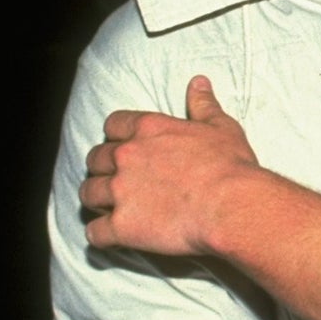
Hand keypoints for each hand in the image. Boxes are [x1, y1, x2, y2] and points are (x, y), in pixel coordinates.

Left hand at [81, 76, 262, 254]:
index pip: (113, 125)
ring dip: (97, 200)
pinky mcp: (121, 226)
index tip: (128, 149)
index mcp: (147, 129)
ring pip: (87, 194)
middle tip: (120, 181)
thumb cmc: (231, 167)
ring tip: (112, 209)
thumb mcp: (221, 127)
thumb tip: (198, 82)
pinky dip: (101, 235)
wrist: (232, 207)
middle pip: (94, 159)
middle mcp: (126, 156)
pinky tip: (113, 237)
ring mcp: (120, 192)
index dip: (118, 138)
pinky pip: (93, 232)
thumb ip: (203, 104)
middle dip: (103, 170)